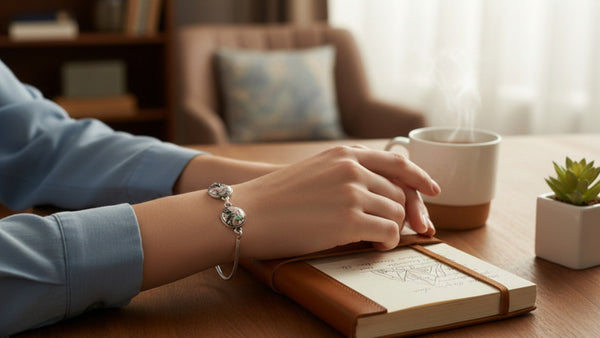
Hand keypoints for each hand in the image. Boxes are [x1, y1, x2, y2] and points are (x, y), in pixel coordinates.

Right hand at [232, 145, 439, 259]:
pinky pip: (388, 232)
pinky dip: (387, 242)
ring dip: (392, 229)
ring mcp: (352, 193)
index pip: (396, 162)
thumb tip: (376, 193)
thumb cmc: (276, 197)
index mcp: (344, 154)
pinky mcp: (349, 220)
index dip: (419, 177)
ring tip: (376, 240)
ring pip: (397, 213)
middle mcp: (352, 168)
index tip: (433, 189)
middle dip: (403, 213)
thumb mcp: (315, 170)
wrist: (248, 211)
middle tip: (397, 230)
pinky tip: (374, 246)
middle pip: (399, 192)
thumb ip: (346, 173)